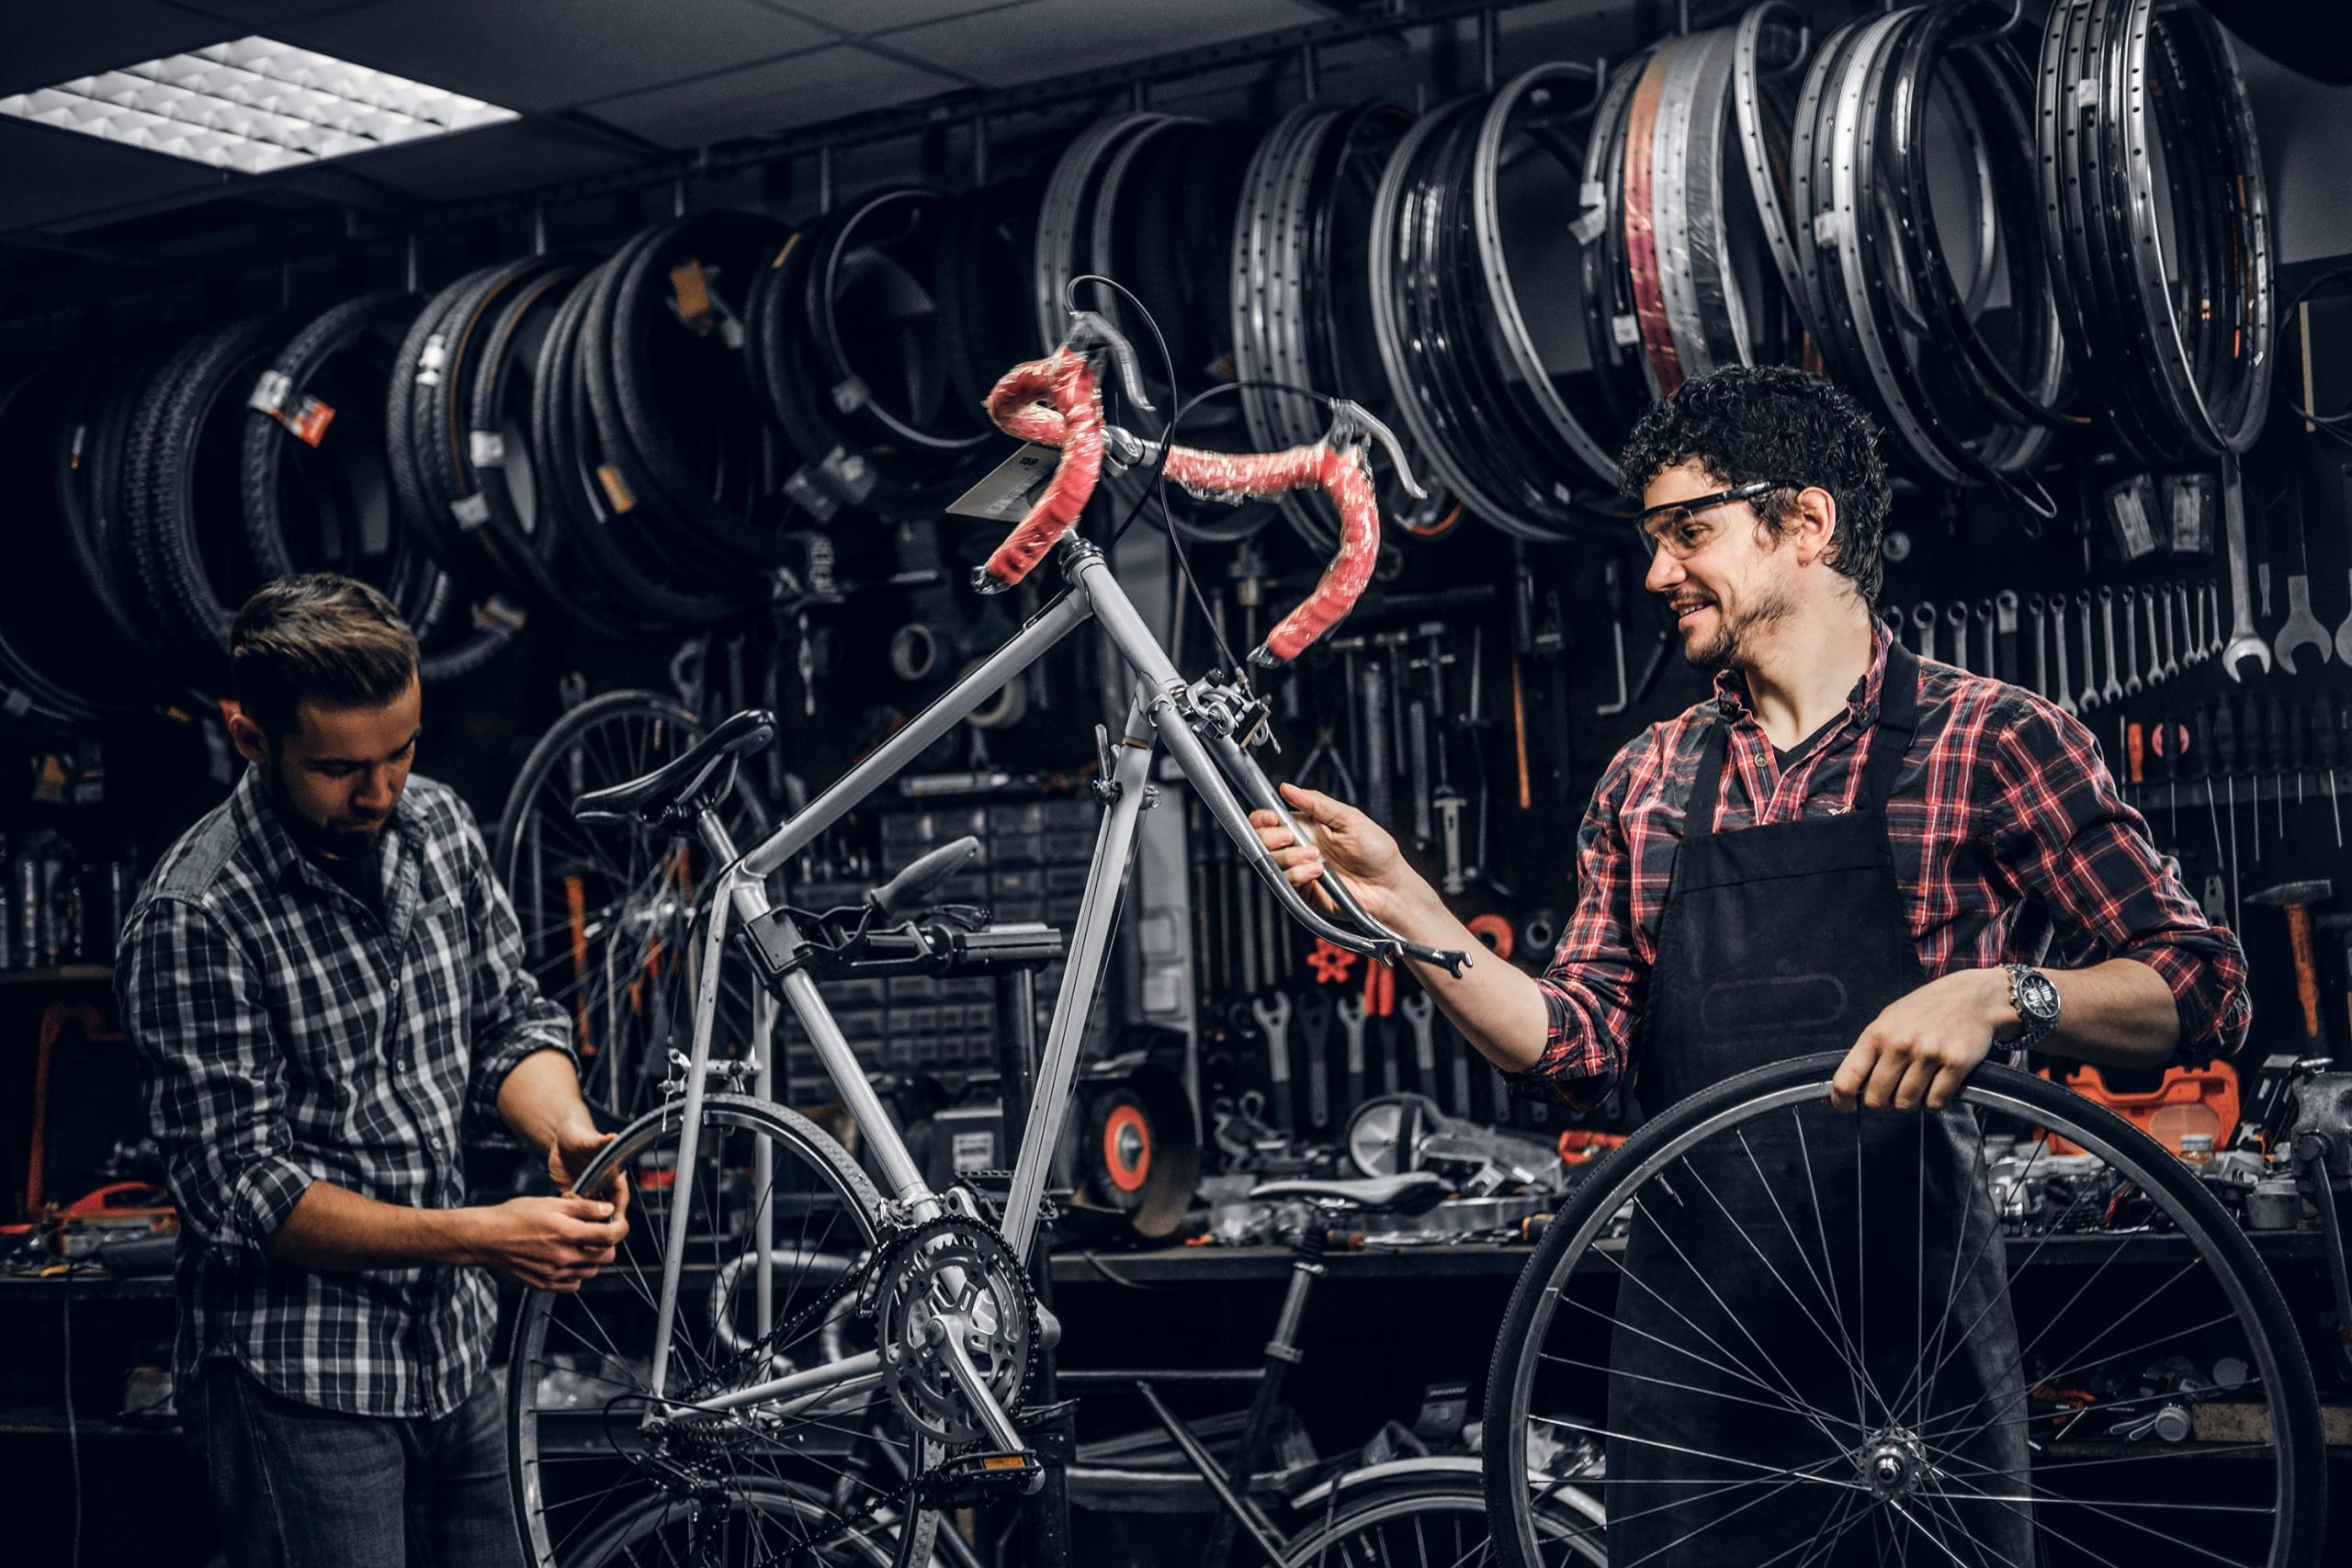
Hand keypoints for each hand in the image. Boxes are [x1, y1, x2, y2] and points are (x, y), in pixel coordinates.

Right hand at [461, 1195, 627, 1292]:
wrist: (485, 1239)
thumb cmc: (513, 1217)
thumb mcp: (550, 1203)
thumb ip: (583, 1208)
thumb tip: (607, 1210)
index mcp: (567, 1233)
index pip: (610, 1237)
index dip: (621, 1228)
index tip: (619, 1223)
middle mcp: (563, 1257)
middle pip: (606, 1256)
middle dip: (607, 1243)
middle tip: (597, 1232)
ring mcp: (554, 1274)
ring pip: (591, 1271)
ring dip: (593, 1259)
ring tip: (579, 1244)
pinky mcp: (544, 1284)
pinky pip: (573, 1284)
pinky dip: (577, 1273)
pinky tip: (567, 1259)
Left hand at [548, 1123, 628, 1230]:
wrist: (561, 1139)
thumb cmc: (579, 1135)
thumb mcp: (588, 1140)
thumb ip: (600, 1142)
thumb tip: (614, 1137)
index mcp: (613, 1175)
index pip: (620, 1198)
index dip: (618, 1212)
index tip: (614, 1223)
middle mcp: (603, 1187)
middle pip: (607, 1211)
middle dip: (602, 1223)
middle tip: (592, 1231)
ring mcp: (588, 1192)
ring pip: (591, 1214)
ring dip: (585, 1220)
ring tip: (575, 1220)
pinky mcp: (574, 1196)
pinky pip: (574, 1211)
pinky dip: (570, 1215)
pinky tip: (563, 1210)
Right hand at [1248, 782, 1409, 922]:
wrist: (1389, 886)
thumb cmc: (1377, 853)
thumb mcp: (1349, 818)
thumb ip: (1316, 803)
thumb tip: (1288, 788)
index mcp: (1307, 826)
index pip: (1271, 819)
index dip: (1263, 817)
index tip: (1269, 817)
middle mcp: (1299, 847)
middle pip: (1262, 840)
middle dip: (1270, 836)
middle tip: (1290, 836)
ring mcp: (1300, 869)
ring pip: (1271, 861)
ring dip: (1290, 856)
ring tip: (1316, 856)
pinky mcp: (1303, 891)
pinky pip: (1285, 882)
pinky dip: (1298, 874)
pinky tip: (1317, 872)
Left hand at [1829, 969, 2008, 1113]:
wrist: (1974, 998)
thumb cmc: (1927, 1010)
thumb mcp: (1889, 1021)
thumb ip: (1869, 1053)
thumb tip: (1843, 1090)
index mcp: (1878, 1033)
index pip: (1847, 1078)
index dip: (1841, 1100)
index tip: (1845, 1107)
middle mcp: (1900, 1044)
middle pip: (1877, 1099)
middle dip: (1882, 1102)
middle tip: (1891, 1092)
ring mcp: (1928, 1054)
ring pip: (1906, 1104)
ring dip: (1910, 1101)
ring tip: (1917, 1083)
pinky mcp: (1955, 1064)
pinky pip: (1935, 1103)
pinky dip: (1934, 1101)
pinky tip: (1937, 1084)